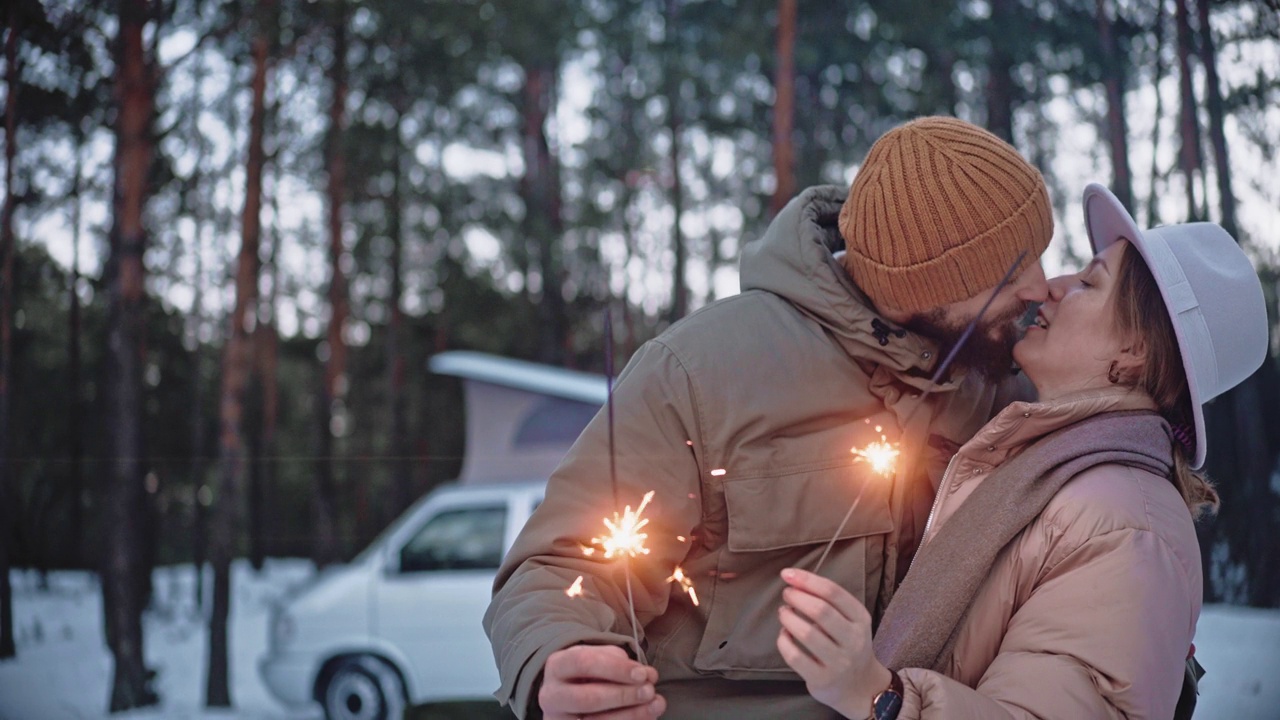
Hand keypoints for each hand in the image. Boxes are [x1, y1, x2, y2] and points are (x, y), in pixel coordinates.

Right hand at [538, 644, 665, 719]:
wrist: (569, 692)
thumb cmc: (590, 672)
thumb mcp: (599, 657)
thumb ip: (622, 663)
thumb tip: (647, 676)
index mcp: (557, 666)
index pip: (584, 663)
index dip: (616, 669)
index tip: (642, 673)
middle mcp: (551, 696)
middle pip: (588, 699)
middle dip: (623, 696)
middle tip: (649, 691)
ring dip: (632, 715)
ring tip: (656, 705)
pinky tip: (646, 718)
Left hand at [776, 568, 891, 718]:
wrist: (861, 687)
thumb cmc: (848, 644)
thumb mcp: (851, 621)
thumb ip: (829, 602)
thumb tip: (795, 581)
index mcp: (861, 619)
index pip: (833, 593)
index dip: (807, 580)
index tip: (787, 574)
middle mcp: (853, 640)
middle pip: (820, 611)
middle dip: (797, 597)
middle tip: (786, 594)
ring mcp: (839, 662)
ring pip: (807, 633)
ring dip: (788, 618)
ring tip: (784, 612)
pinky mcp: (822, 679)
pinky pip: (795, 656)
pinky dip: (783, 641)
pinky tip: (784, 634)